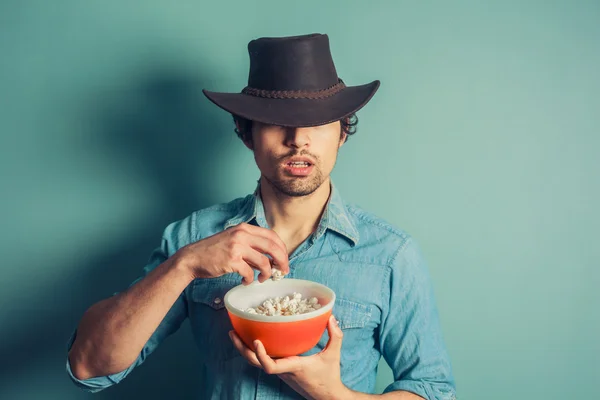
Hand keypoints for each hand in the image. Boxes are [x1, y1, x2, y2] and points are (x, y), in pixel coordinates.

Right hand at [175, 223, 288, 283]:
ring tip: (262, 279)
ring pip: (264, 262)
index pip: (272, 235)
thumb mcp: (234, 240)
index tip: (284, 259)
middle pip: (273, 247)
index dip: (282, 248)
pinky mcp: (231, 260)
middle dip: (282, 260)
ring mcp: (237, 247)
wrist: (192, 258)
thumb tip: (271, 258)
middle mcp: (242, 235)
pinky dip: (250, 279)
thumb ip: (251, 245)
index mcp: (245, 228)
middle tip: (283, 271)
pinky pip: (250, 273)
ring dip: (267, 273)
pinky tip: (245, 281)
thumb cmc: (214, 251)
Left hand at [229, 315, 346, 399]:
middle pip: (255, 363)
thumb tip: (331, 317)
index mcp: (293, 367)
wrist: (327, 396)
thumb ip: (335, 336)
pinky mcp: (281, 371)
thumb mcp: (333, 355)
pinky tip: (252, 339)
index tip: (256, 340)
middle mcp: (283, 370)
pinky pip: (263, 361)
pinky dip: (254, 351)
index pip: (270, 366)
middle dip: (242, 348)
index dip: (260, 355)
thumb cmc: (330, 377)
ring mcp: (280, 372)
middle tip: (232, 332)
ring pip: (256, 363)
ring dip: (244, 349)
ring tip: (236, 333)